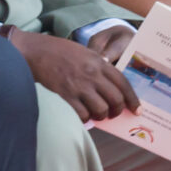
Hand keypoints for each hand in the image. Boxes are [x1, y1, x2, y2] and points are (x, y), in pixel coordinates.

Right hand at [10, 28, 137, 120]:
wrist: (34, 51)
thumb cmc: (58, 51)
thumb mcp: (84, 52)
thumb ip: (98, 65)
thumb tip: (109, 84)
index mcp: (99, 62)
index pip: (123, 83)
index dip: (132, 99)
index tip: (136, 109)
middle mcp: (92, 74)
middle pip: (115, 99)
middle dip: (116, 111)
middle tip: (112, 114)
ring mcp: (79, 86)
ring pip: (101, 110)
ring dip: (100, 116)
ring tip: (95, 114)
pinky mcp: (65, 95)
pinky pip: (82, 115)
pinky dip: (84, 118)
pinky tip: (80, 114)